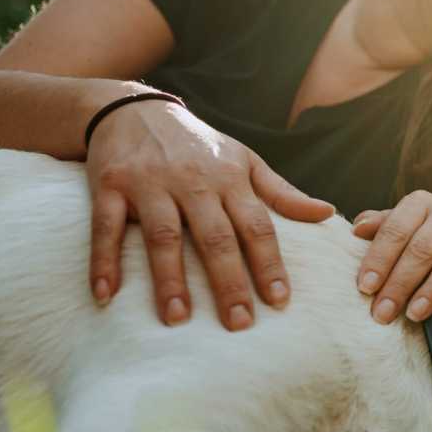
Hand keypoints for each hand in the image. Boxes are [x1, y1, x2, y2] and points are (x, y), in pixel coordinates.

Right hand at [85, 98, 334, 329]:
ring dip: (170, 279)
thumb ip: (282, 193)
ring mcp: (150, 183)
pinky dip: (104, 262)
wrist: (133, 108)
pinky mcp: (110, 184)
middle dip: (229, 282)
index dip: (270, 263)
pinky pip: (106, 227)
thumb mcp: (244, 160)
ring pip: (163, 236)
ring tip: (178, 319)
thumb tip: (327, 213)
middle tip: (239, 323)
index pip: (257, 226)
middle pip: (215, 237)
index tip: (279, 301)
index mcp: (230, 178)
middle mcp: (193, 181)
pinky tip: (106, 296)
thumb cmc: (199, 145)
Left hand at [351, 190, 431, 323]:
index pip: (396, 229)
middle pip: (423, 247)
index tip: (365, 288)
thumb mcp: (403, 230)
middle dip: (400, 282)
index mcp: (422, 203)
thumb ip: (382, 229)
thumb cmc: (429, 238)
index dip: (379, 259)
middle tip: (384, 313)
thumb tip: (357, 229)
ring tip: (415, 314)